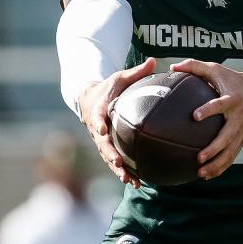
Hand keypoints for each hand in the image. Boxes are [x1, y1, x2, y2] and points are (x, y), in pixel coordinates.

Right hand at [79, 57, 156, 188]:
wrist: (88, 98)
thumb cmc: (108, 87)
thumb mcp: (119, 77)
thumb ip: (136, 72)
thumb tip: (154, 61)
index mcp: (98, 110)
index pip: (96, 117)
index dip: (98, 124)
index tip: (103, 130)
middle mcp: (97, 128)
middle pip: (101, 144)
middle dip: (109, 154)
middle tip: (118, 163)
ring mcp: (100, 140)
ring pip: (107, 157)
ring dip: (117, 169)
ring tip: (130, 180)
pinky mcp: (106, 147)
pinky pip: (114, 161)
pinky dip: (123, 172)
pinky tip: (137, 183)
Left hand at [170, 59, 242, 179]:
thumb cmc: (231, 78)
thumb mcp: (215, 69)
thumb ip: (194, 66)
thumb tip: (171, 66)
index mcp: (232, 99)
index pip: (220, 105)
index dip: (209, 110)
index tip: (194, 116)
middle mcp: (239, 117)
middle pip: (228, 136)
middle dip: (214, 148)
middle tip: (199, 157)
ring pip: (231, 151)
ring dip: (217, 164)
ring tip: (200, 173)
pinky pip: (233, 156)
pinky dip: (222, 167)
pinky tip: (207, 175)